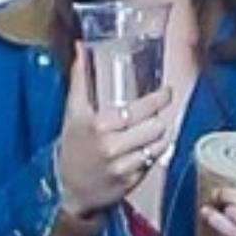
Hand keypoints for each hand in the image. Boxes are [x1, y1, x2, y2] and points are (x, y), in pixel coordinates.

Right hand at [54, 59, 176, 218]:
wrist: (69, 188)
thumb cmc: (73, 145)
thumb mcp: (73, 112)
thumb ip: (79, 79)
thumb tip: (79, 47)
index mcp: (98, 125)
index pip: (137, 110)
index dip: (157, 100)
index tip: (166, 92)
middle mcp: (111, 146)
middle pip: (153, 127)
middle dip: (161, 117)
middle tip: (163, 110)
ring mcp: (122, 166)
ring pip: (158, 145)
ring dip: (162, 135)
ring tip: (158, 128)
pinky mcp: (131, 182)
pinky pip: (153, 162)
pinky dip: (154, 153)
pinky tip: (147, 147)